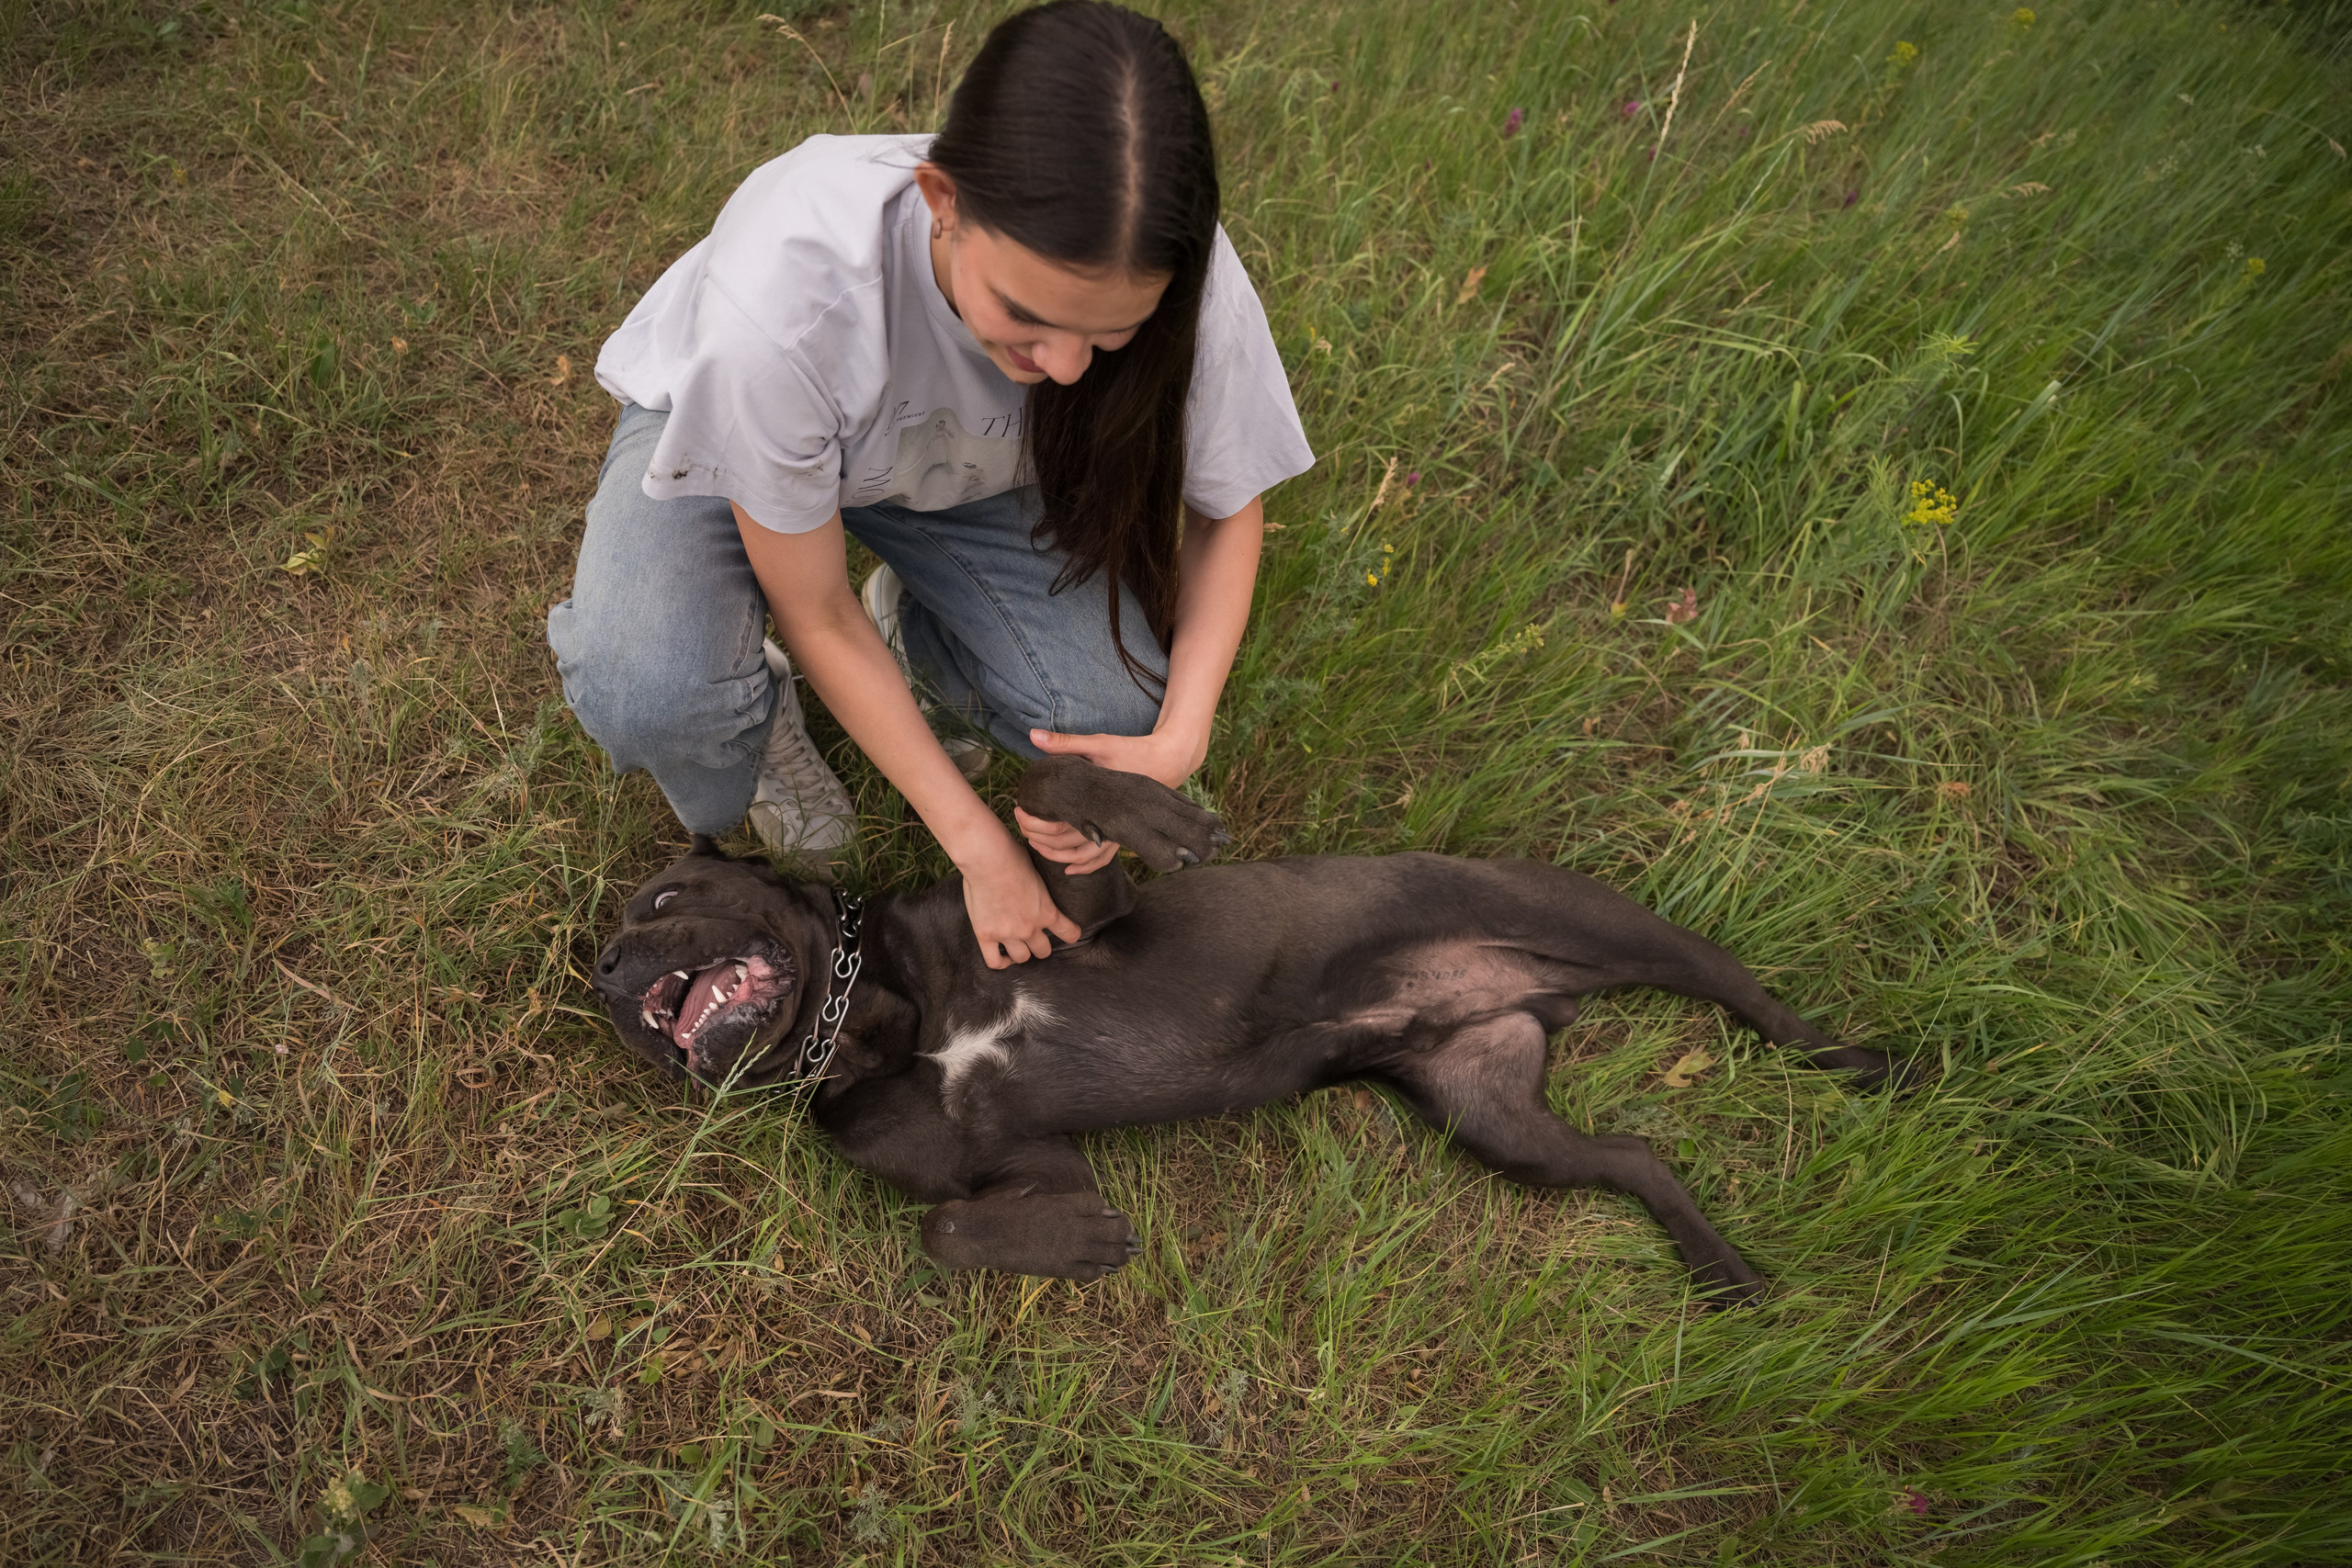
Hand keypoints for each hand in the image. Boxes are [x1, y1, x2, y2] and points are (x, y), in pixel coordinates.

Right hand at [959, 836, 1080, 968]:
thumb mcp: (1039, 872)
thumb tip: (1043, 885)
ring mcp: (1007, 934)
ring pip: (1021, 957)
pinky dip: (1001, 963)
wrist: (988, 859)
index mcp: (1047, 912)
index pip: (1069, 933)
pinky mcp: (985, 934)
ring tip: (1019, 947)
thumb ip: (1042, 889)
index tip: (1070, 933)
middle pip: (1042, 951)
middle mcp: (1029, 928)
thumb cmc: (1013, 856)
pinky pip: (993, 961)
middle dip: (1041, 945)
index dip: (1071, 934)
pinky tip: (1003, 957)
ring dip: (1022, 953)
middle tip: (1036, 939)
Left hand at [1020, 725, 1205, 873]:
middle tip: (1023, 827)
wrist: (1169, 762)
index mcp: (1097, 804)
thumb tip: (1032, 736)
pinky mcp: (1123, 833)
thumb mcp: (1098, 744)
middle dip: (1041, 840)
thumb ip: (1065, 743)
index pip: (1060, 825)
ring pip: (1085, 857)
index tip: (1021, 812)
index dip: (1036, 824)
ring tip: (1038, 847)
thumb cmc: (1132, 752)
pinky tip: (1070, 869)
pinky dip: (1086, 865)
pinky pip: (1103, 856)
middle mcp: (1108, 823)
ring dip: (1060, 857)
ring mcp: (1117, 831)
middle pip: (1068, 846)